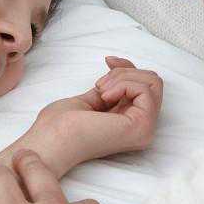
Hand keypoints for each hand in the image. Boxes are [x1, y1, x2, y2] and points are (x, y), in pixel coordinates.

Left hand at [32, 56, 163, 172]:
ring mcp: (144, 129)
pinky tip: (104, 97)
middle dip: (125, 72)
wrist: (50, 142)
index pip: (146, 87)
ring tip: (100, 91)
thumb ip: (109, 89)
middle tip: (99, 85)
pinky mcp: (142, 126)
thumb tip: (119, 67)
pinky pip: (145, 90)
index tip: (107, 61)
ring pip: (153, 83)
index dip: (128, 67)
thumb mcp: (89, 99)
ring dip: (123, 77)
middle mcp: (142, 129)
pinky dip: (123, 84)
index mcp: (129, 124)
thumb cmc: (59, 126)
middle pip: (153, 82)